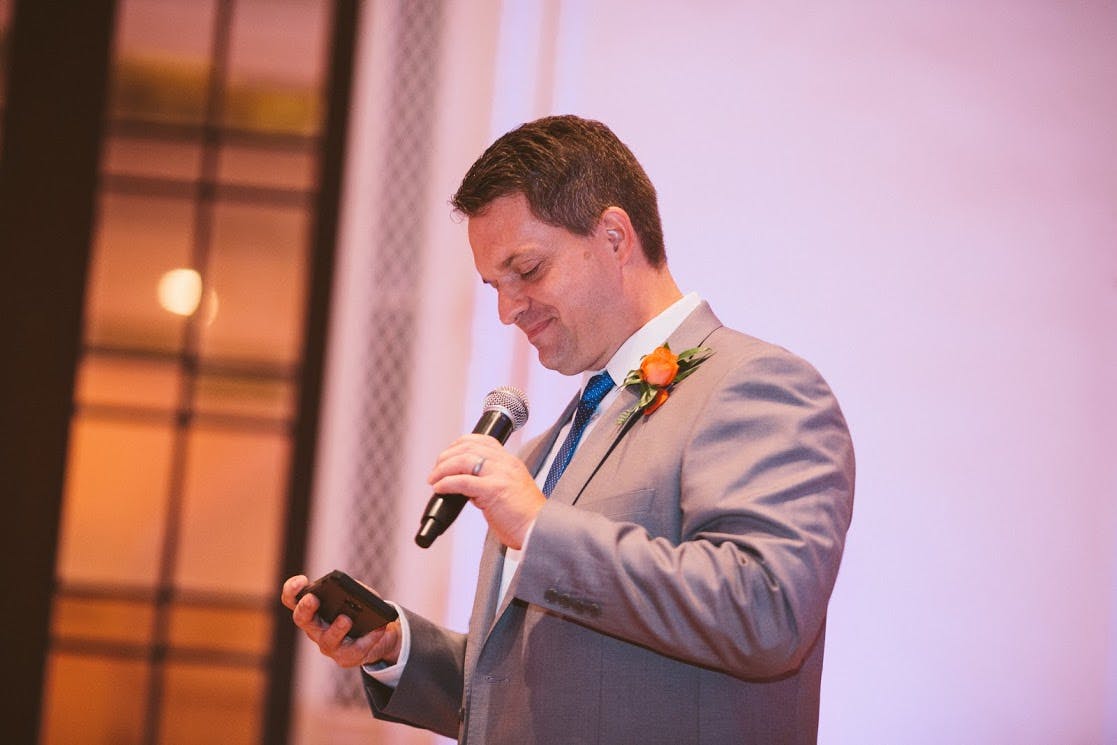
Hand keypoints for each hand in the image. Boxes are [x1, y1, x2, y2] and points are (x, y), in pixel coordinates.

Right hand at [281, 575, 401, 667]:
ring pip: (326, 640)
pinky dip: (369, 638)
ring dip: (336, 629)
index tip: (302, 581)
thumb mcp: (359, 594)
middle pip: (302, 618)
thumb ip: (354, 590)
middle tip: (313, 599)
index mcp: (313, 608)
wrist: (379, 633)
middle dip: (305, 608)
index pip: (292, 599)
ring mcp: (328, 644)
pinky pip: (356, 650)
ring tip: (346, 619)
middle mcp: (315, 627)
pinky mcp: (345, 657)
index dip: (292, 589)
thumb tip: (354, 593)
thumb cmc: (362, 609)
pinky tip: (378, 629)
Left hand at [427, 433, 544, 548]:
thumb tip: (466, 485)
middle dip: (446, 457)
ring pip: (463, 460)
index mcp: (510, 461)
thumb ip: (489, 482)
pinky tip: (440, 489)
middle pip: (468, 447)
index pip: (482, 440)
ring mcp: (500, 475)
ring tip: (434, 480)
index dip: (460, 444)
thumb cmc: (523, 517)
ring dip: (442, 469)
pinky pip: (463, 481)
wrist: (538, 530)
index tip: (447, 454)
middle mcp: (506, 463)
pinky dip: (446, 483)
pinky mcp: (493, 490)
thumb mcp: (508, 490)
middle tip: (435, 470)